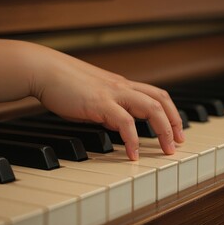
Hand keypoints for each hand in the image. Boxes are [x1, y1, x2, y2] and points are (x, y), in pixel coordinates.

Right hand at [29, 44, 184, 159]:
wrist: (44, 70)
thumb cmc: (64, 84)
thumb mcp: (93, 97)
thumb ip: (109, 109)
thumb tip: (119, 125)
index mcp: (122, 85)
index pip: (156, 94)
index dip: (170, 111)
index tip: (176, 129)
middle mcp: (122, 86)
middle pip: (161, 100)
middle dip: (175, 122)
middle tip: (179, 142)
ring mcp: (113, 93)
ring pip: (151, 108)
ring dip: (164, 130)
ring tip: (167, 150)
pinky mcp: (100, 103)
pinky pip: (125, 122)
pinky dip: (133, 140)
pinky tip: (133, 154)